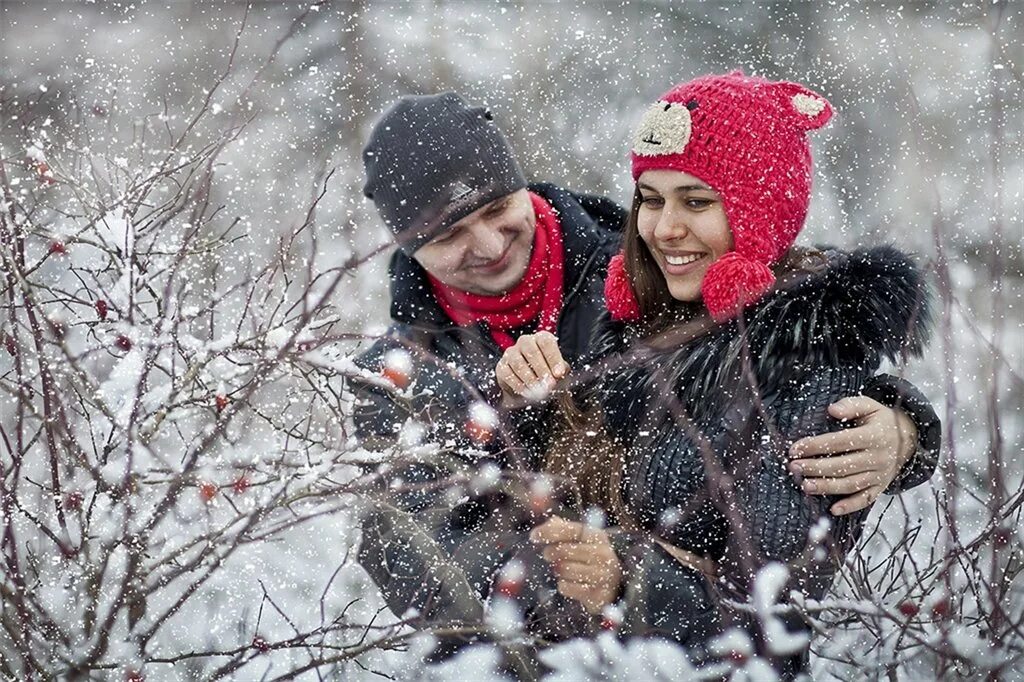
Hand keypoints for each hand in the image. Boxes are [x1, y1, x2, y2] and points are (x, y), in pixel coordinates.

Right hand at [495, 331, 569, 400]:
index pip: (546, 342)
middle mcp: (525, 342)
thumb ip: (560, 371)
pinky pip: (507, 374)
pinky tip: (527, 392)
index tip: (559, 374)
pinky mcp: (501, 366)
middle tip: (549, 385)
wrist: (531, 388)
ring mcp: (511, 353)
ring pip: (518, 362)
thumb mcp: (558, 371)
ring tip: (539, 391)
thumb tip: (558, 374)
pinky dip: (518, 385)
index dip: (553, 358)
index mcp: (541, 339)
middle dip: (542, 370)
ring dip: (530, 379)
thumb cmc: (547, 375)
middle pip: (531, 351)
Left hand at [530, 516, 621, 613]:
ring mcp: (601, 574)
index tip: (533, 536)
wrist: (614, 584)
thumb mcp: (581, 540)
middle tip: (547, 555)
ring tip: (561, 569)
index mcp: (597, 536)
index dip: (548, 532)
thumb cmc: (590, 557)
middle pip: (563, 551)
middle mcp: (602, 554)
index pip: (569, 530)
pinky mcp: (597, 593)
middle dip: (550, 553)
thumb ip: (564, 528)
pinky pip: (566, 587)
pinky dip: (563, 585)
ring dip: (557, 570)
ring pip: (564, 569)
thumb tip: (549, 522)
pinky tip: (570, 582)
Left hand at [788, 396, 917, 515]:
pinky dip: (850, 506)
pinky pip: (866, 499)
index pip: (839, 442)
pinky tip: (832, 509)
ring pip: (851, 484)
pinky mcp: (881, 486)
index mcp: (874, 436)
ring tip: (805, 486)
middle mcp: (878, 457)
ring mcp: (880, 474)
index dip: (815, 446)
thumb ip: (851, 405)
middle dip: (815, 468)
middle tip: (793, 468)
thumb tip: (832, 409)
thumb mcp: (870, 406)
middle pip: (842, 465)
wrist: (909, 438)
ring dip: (826, 487)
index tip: (794, 449)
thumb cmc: (881, 421)